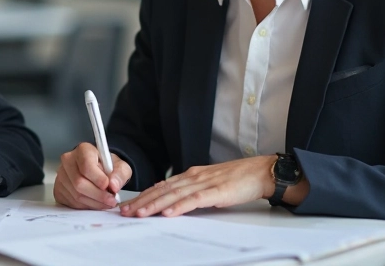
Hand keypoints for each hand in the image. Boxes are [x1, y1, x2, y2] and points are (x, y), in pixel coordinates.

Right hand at [54, 142, 131, 209]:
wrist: (98, 171)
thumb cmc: (108, 167)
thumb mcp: (121, 167)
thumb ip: (120, 174)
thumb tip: (114, 185)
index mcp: (83, 150)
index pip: (86, 166)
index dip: (99, 179)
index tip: (109, 187)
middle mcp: (68, 160)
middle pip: (79, 183)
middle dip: (98, 195)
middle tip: (111, 200)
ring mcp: (61, 175)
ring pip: (76, 195)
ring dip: (94, 203)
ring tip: (105, 202)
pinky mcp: (58, 189)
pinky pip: (71, 202)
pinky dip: (86, 206)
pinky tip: (94, 202)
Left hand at [120, 155, 307, 217]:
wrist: (259, 172)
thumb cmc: (237, 179)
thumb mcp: (209, 184)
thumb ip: (191, 191)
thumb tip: (174, 200)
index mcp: (191, 175)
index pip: (161, 186)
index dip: (144, 196)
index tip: (128, 205)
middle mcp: (193, 177)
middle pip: (162, 190)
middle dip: (142, 201)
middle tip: (124, 211)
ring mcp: (204, 183)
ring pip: (173, 195)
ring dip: (154, 205)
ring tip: (139, 213)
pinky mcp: (216, 191)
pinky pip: (194, 200)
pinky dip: (180, 206)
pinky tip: (168, 213)